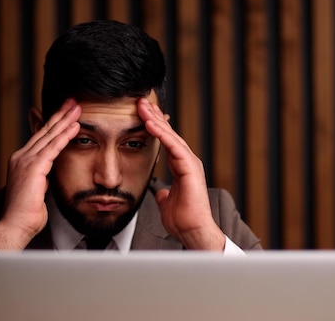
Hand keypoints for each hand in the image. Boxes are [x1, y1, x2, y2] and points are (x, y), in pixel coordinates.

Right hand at [0, 99, 80, 249]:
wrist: (15, 226)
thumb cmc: (26, 213)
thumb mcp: (36, 189)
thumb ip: (41, 177)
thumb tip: (48, 173)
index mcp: (21, 160)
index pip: (41, 137)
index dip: (54, 123)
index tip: (66, 112)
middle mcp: (21, 157)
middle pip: (44, 131)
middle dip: (60, 115)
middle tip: (72, 101)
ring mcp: (25, 161)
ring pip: (49, 136)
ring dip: (65, 120)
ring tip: (77, 108)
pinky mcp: (33, 168)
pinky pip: (53, 148)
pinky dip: (64, 136)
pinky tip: (74, 126)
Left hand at [137, 98, 224, 250]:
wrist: (194, 232)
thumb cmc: (183, 220)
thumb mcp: (169, 203)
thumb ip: (166, 194)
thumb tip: (162, 193)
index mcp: (181, 166)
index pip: (166, 141)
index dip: (154, 126)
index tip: (141, 113)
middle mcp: (187, 161)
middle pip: (168, 133)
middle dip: (154, 116)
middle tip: (141, 101)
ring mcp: (190, 163)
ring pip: (171, 136)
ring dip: (156, 120)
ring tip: (143, 107)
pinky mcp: (190, 168)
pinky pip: (174, 146)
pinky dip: (162, 134)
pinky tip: (151, 124)